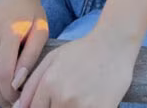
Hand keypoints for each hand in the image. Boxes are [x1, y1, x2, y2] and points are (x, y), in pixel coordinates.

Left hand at [16, 28, 136, 107]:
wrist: (114, 44)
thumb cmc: (82, 51)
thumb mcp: (53, 59)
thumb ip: (32, 84)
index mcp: (49, 83)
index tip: (47, 103)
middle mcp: (63, 97)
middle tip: (63, 98)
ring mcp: (83, 106)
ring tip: (75, 98)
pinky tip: (86, 101)